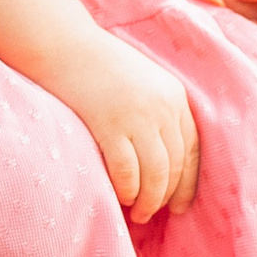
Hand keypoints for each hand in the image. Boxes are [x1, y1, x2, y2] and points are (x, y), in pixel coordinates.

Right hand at [37, 29, 198, 222]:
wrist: (63, 43)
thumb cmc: (97, 65)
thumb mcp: (141, 82)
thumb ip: (157, 112)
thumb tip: (162, 161)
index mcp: (174, 95)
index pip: (192, 150)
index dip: (187, 184)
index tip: (179, 206)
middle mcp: (163, 106)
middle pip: (175, 166)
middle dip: (165, 196)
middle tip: (151, 213)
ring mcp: (137, 116)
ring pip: (156, 174)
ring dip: (148, 200)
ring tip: (138, 213)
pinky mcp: (110, 124)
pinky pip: (126, 170)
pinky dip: (127, 189)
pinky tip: (121, 196)